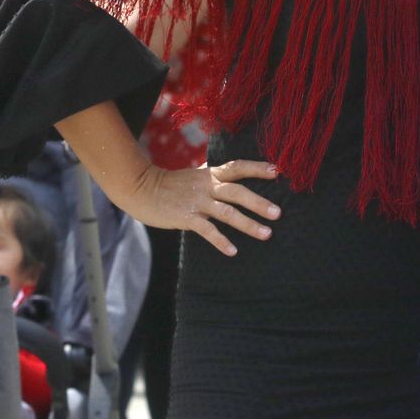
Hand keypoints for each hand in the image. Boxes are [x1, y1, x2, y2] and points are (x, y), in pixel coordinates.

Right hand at [124, 158, 280, 256]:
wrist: (141, 188)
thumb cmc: (169, 184)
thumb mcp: (194, 176)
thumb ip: (212, 177)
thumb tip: (231, 176)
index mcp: (210, 174)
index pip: (238, 167)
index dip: (257, 168)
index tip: (277, 171)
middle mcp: (207, 186)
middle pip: (238, 192)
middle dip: (259, 202)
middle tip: (278, 213)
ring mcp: (197, 201)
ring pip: (227, 212)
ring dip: (248, 224)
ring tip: (266, 234)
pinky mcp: (186, 217)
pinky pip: (207, 230)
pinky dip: (221, 241)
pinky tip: (233, 251)